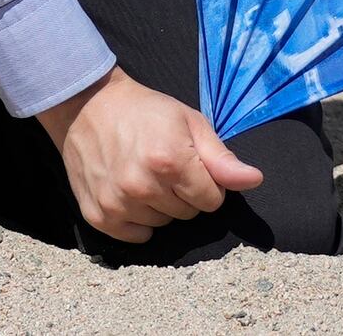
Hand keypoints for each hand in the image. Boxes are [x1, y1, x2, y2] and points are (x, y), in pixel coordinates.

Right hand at [39, 67, 264, 241]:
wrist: (88, 105)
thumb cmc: (145, 111)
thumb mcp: (189, 122)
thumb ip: (221, 158)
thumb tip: (254, 180)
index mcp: (171, 161)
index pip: (212, 201)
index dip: (206, 183)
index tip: (190, 165)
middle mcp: (143, 186)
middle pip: (187, 214)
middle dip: (183, 194)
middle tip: (164, 166)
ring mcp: (117, 203)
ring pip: (162, 225)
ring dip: (159, 206)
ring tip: (143, 174)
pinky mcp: (98, 215)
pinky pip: (136, 237)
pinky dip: (137, 221)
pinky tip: (129, 193)